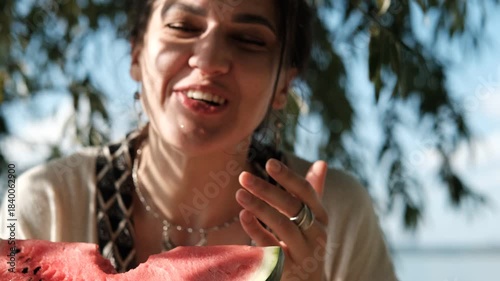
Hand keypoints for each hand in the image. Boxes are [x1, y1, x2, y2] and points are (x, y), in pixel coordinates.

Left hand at [236, 159, 328, 280]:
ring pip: (283, 226)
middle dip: (267, 190)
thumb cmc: (306, 244)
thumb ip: (314, 192)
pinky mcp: (290, 269)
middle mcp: (316, 234)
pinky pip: (272, 248)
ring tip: (239, 194)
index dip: (288, 176)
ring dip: (260, 208)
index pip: (306, 192)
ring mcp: (304, 253)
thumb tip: (321, 162)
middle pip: (292, 207)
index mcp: (321, 217)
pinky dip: (257, 231)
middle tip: (243, 176)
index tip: (269, 162)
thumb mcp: (312, 219)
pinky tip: (244, 216)